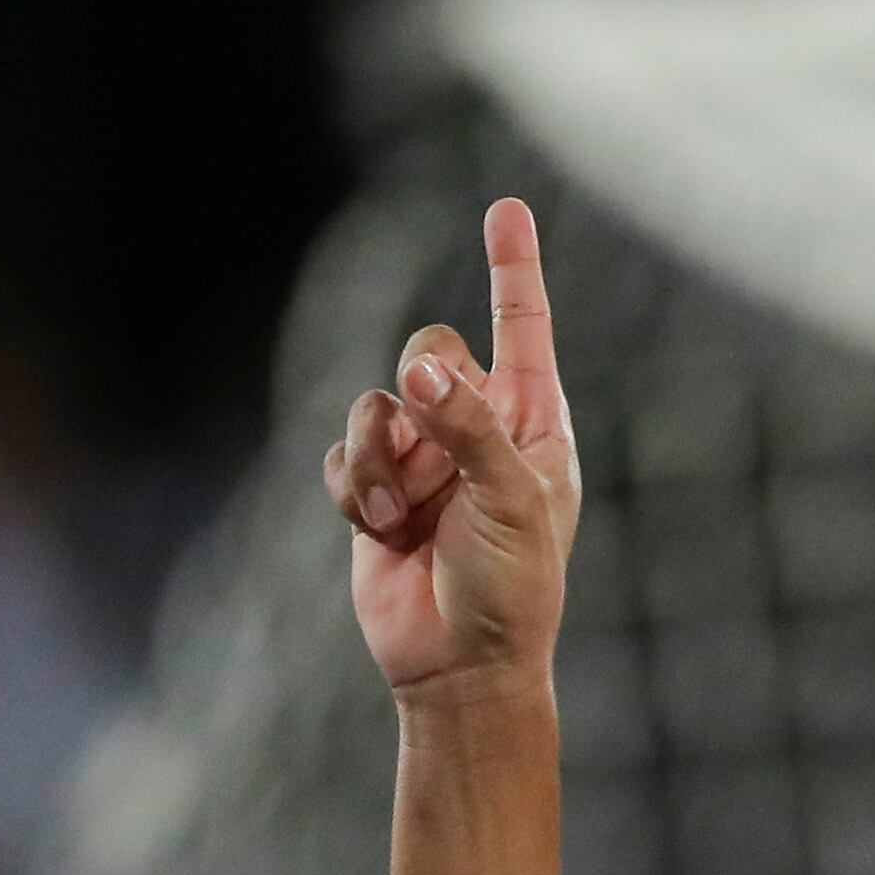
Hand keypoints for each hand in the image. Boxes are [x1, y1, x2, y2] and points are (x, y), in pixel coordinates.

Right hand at [325, 198, 581, 695]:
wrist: (459, 666)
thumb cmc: (512, 588)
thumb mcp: (509, 500)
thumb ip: (467, 426)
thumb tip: (416, 366)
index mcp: (531, 422)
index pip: (522, 327)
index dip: (513, 268)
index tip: (506, 209)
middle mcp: (475, 429)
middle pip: (429, 349)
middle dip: (423, 392)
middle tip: (431, 447)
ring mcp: (422, 458)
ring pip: (375, 405)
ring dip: (381, 460)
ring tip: (402, 518)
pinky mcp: (374, 491)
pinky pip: (343, 456)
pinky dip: (355, 490)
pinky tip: (380, 532)